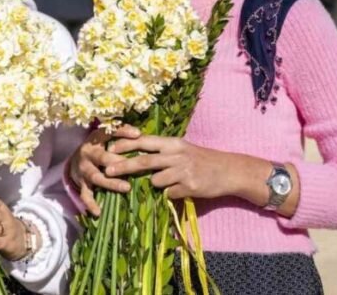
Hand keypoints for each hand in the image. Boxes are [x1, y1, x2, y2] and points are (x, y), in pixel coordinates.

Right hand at [67, 124, 139, 215]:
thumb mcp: (105, 136)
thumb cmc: (98, 147)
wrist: (76, 160)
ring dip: (111, 183)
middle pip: (102, 157)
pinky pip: (86, 195)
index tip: (138, 134)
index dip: (123, 132)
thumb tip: (139, 134)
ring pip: (96, 177)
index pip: (108, 132)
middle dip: (118, 163)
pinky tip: (99, 212)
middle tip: (134, 167)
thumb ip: (121, 133)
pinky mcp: (81, 184)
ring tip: (126, 188)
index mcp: (95, 139)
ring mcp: (84, 170)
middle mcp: (88, 154)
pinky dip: (91, 204)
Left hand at [104, 135, 246, 200]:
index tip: (109, 148)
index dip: (125, 145)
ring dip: (155, 184)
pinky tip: (181, 189)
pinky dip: (170, 194)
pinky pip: (169, 193)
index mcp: (172, 143)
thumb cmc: (200, 159)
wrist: (228, 171)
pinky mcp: (190, 187)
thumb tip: (135, 153)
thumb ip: (161, 150)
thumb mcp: (181, 148)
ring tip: (170, 181)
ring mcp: (183, 171)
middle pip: (144, 161)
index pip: (144, 141)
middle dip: (123, 166)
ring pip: (155, 181)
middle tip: (108, 171)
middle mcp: (176, 155)